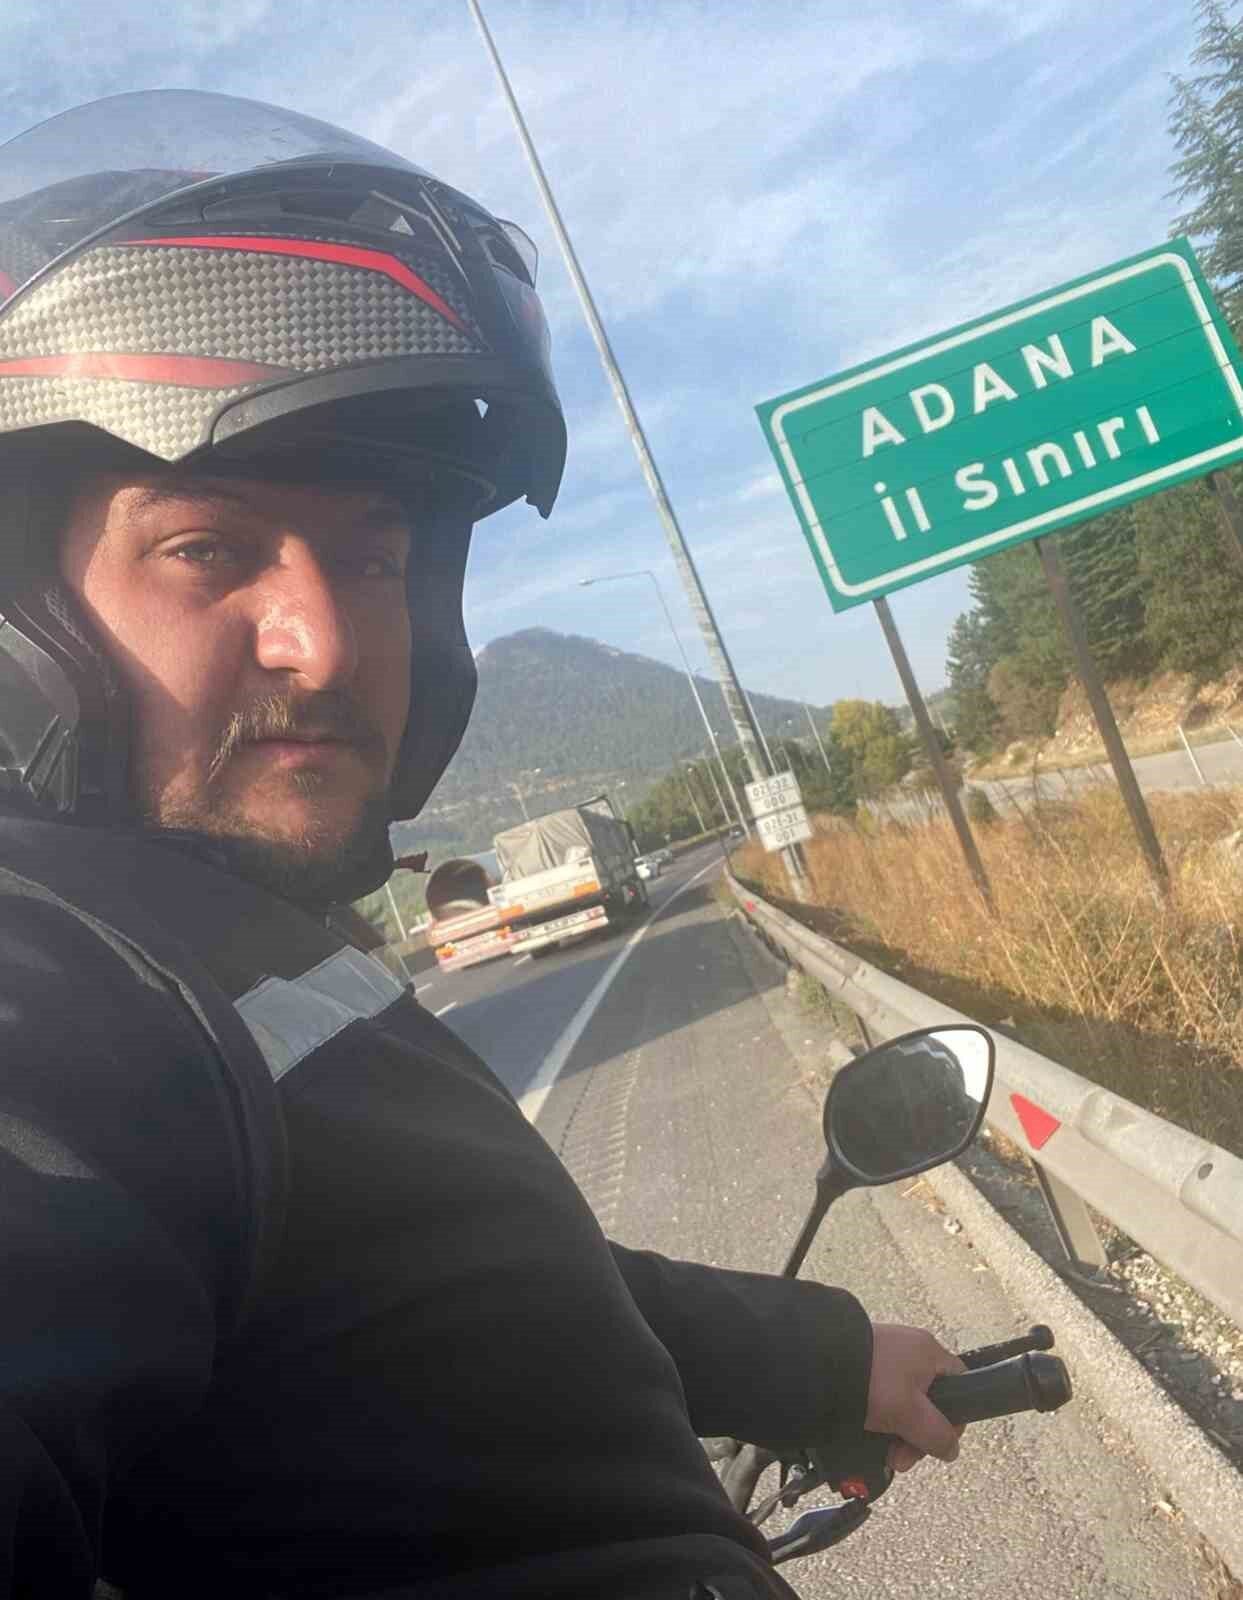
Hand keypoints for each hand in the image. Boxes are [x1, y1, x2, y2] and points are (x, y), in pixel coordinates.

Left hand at [865, 1322, 966, 1473]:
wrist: (818, 1363)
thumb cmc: (867, 1377)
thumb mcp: (910, 1413)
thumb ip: (937, 1434)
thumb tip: (952, 1448)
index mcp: (929, 1353)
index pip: (960, 1386)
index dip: (954, 1419)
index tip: (937, 1442)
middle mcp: (910, 1352)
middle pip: (929, 1404)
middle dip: (917, 1437)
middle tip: (901, 1458)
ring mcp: (885, 1360)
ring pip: (904, 1406)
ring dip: (897, 1434)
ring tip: (884, 1452)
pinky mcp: (864, 1369)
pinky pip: (882, 1401)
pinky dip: (879, 1420)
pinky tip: (870, 1436)